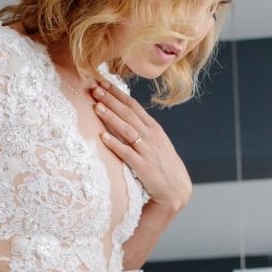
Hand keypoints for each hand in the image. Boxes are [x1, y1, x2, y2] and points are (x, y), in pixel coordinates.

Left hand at [92, 81, 191, 211]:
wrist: (176, 189)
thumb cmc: (164, 165)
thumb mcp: (157, 142)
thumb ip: (143, 130)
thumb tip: (125, 117)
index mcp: (154, 128)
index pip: (134, 106)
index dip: (118, 94)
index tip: (103, 82)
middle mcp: (151, 136)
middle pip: (128, 114)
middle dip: (111, 100)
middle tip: (95, 88)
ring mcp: (147, 151)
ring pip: (127, 129)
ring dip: (111, 117)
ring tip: (96, 106)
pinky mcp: (143, 166)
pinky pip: (126, 153)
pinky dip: (114, 144)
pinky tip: (103, 137)